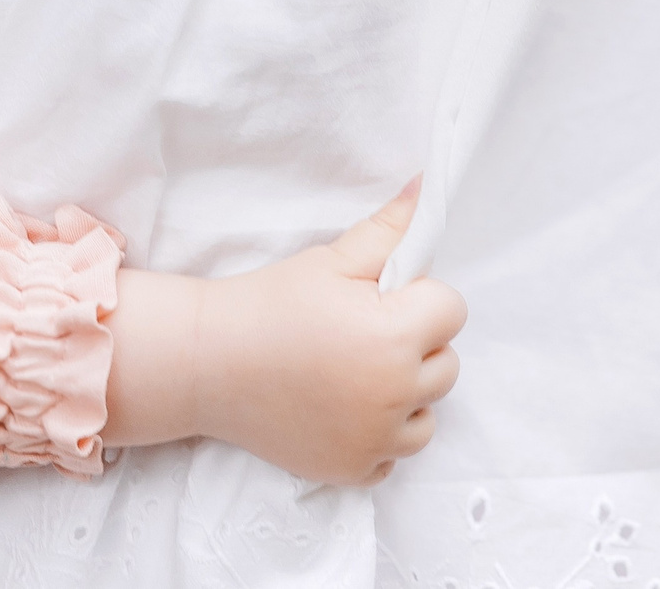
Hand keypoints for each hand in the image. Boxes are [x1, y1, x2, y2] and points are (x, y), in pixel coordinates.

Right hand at [106, 182, 463, 484]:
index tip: (377, 299)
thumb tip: (428, 189)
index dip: (418, 297)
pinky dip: (378, 435)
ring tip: (351, 371)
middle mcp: (393, 394)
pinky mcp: (355, 470)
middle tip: (358, 332)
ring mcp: (376, 439)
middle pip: (447, 364)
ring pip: (428, 413)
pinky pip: (396, 454)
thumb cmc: (268, 304)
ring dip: (404, 394)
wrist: (207, 362)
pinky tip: (340, 408)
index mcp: (392, 336)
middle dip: (414, 344)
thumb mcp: (328, 260)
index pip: (452, 310)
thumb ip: (388, 230)